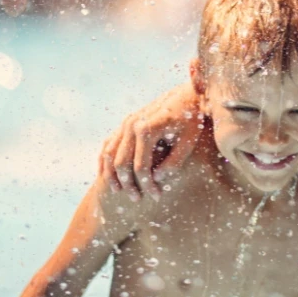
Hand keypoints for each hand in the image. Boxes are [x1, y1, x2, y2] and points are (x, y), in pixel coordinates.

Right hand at [98, 83, 201, 200]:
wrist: (188, 96)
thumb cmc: (191, 120)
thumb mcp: (188, 142)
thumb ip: (173, 162)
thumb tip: (156, 179)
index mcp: (147, 129)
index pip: (141, 166)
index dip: (147, 184)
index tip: (156, 197)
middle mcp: (132, 124)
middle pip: (121, 163)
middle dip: (128, 184)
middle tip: (137, 200)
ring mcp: (126, 123)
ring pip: (109, 154)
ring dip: (112, 176)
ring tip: (120, 192)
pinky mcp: (124, 124)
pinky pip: (108, 145)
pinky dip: (105, 162)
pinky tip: (108, 177)